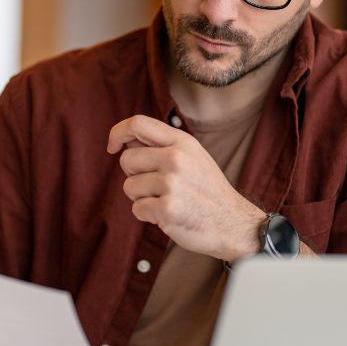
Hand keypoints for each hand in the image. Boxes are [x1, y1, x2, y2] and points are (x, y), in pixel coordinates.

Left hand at [107, 115, 265, 261]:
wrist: (233, 222)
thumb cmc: (207, 190)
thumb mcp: (192, 157)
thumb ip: (162, 146)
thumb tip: (126, 140)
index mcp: (182, 142)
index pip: (137, 123)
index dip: (117, 133)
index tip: (113, 147)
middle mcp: (176, 158)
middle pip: (127, 159)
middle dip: (134, 175)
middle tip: (156, 186)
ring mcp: (172, 184)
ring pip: (129, 187)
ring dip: (142, 198)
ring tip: (166, 200)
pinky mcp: (167, 209)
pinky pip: (137, 209)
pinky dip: (147, 215)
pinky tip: (168, 215)